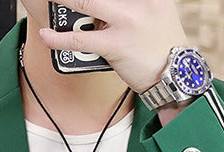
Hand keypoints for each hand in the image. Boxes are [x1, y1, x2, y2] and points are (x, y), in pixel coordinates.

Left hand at [37, 0, 190, 92]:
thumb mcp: (157, 11)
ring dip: (64, 2)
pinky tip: (47, 35)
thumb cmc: (162, 44)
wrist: (176, 73)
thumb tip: (98, 8)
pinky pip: (80, 39)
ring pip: (85, 3)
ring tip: (52, 2)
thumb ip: (133, 4)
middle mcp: (139, 2)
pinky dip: (59, 38)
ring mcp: (126, 22)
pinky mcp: (116, 45)